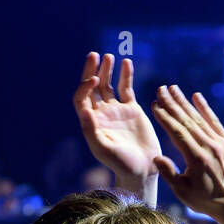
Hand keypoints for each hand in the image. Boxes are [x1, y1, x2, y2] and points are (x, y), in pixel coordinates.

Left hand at [74, 52, 161, 186]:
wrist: (142, 168)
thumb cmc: (120, 163)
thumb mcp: (103, 149)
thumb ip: (92, 130)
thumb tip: (84, 110)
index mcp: (90, 122)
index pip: (82, 97)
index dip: (85, 86)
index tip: (94, 79)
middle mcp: (101, 113)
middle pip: (92, 87)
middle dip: (91, 70)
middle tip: (94, 55)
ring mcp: (116, 110)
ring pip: (108, 85)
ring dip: (107, 70)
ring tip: (109, 56)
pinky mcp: (132, 110)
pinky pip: (127, 88)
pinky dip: (126, 75)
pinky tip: (126, 62)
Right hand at [150, 85, 223, 222]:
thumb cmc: (204, 200)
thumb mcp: (182, 192)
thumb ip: (169, 173)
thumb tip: (155, 157)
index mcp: (196, 158)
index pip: (177, 132)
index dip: (164, 117)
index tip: (154, 104)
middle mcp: (209, 147)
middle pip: (186, 120)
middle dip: (172, 103)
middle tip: (160, 88)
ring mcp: (220, 143)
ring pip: (199, 118)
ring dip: (185, 102)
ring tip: (173, 88)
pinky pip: (214, 121)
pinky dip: (205, 108)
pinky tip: (196, 96)